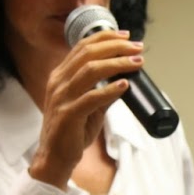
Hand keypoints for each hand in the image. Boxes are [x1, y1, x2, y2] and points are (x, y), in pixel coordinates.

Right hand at [28, 30, 142, 187]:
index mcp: (60, 76)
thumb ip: (103, 92)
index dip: (105, 37)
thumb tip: (125, 79)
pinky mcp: (68, 115)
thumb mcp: (88, 106)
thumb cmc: (71, 131)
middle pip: (88, 53)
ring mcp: (61, 97)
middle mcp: (58, 82)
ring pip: (90, 70)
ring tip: (137, 62)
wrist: (55, 158)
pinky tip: (124, 85)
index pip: (82, 46)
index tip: (126, 36)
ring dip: (117, 63)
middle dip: (116, 46)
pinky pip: (91, 97)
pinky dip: (110, 89)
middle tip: (138, 47)